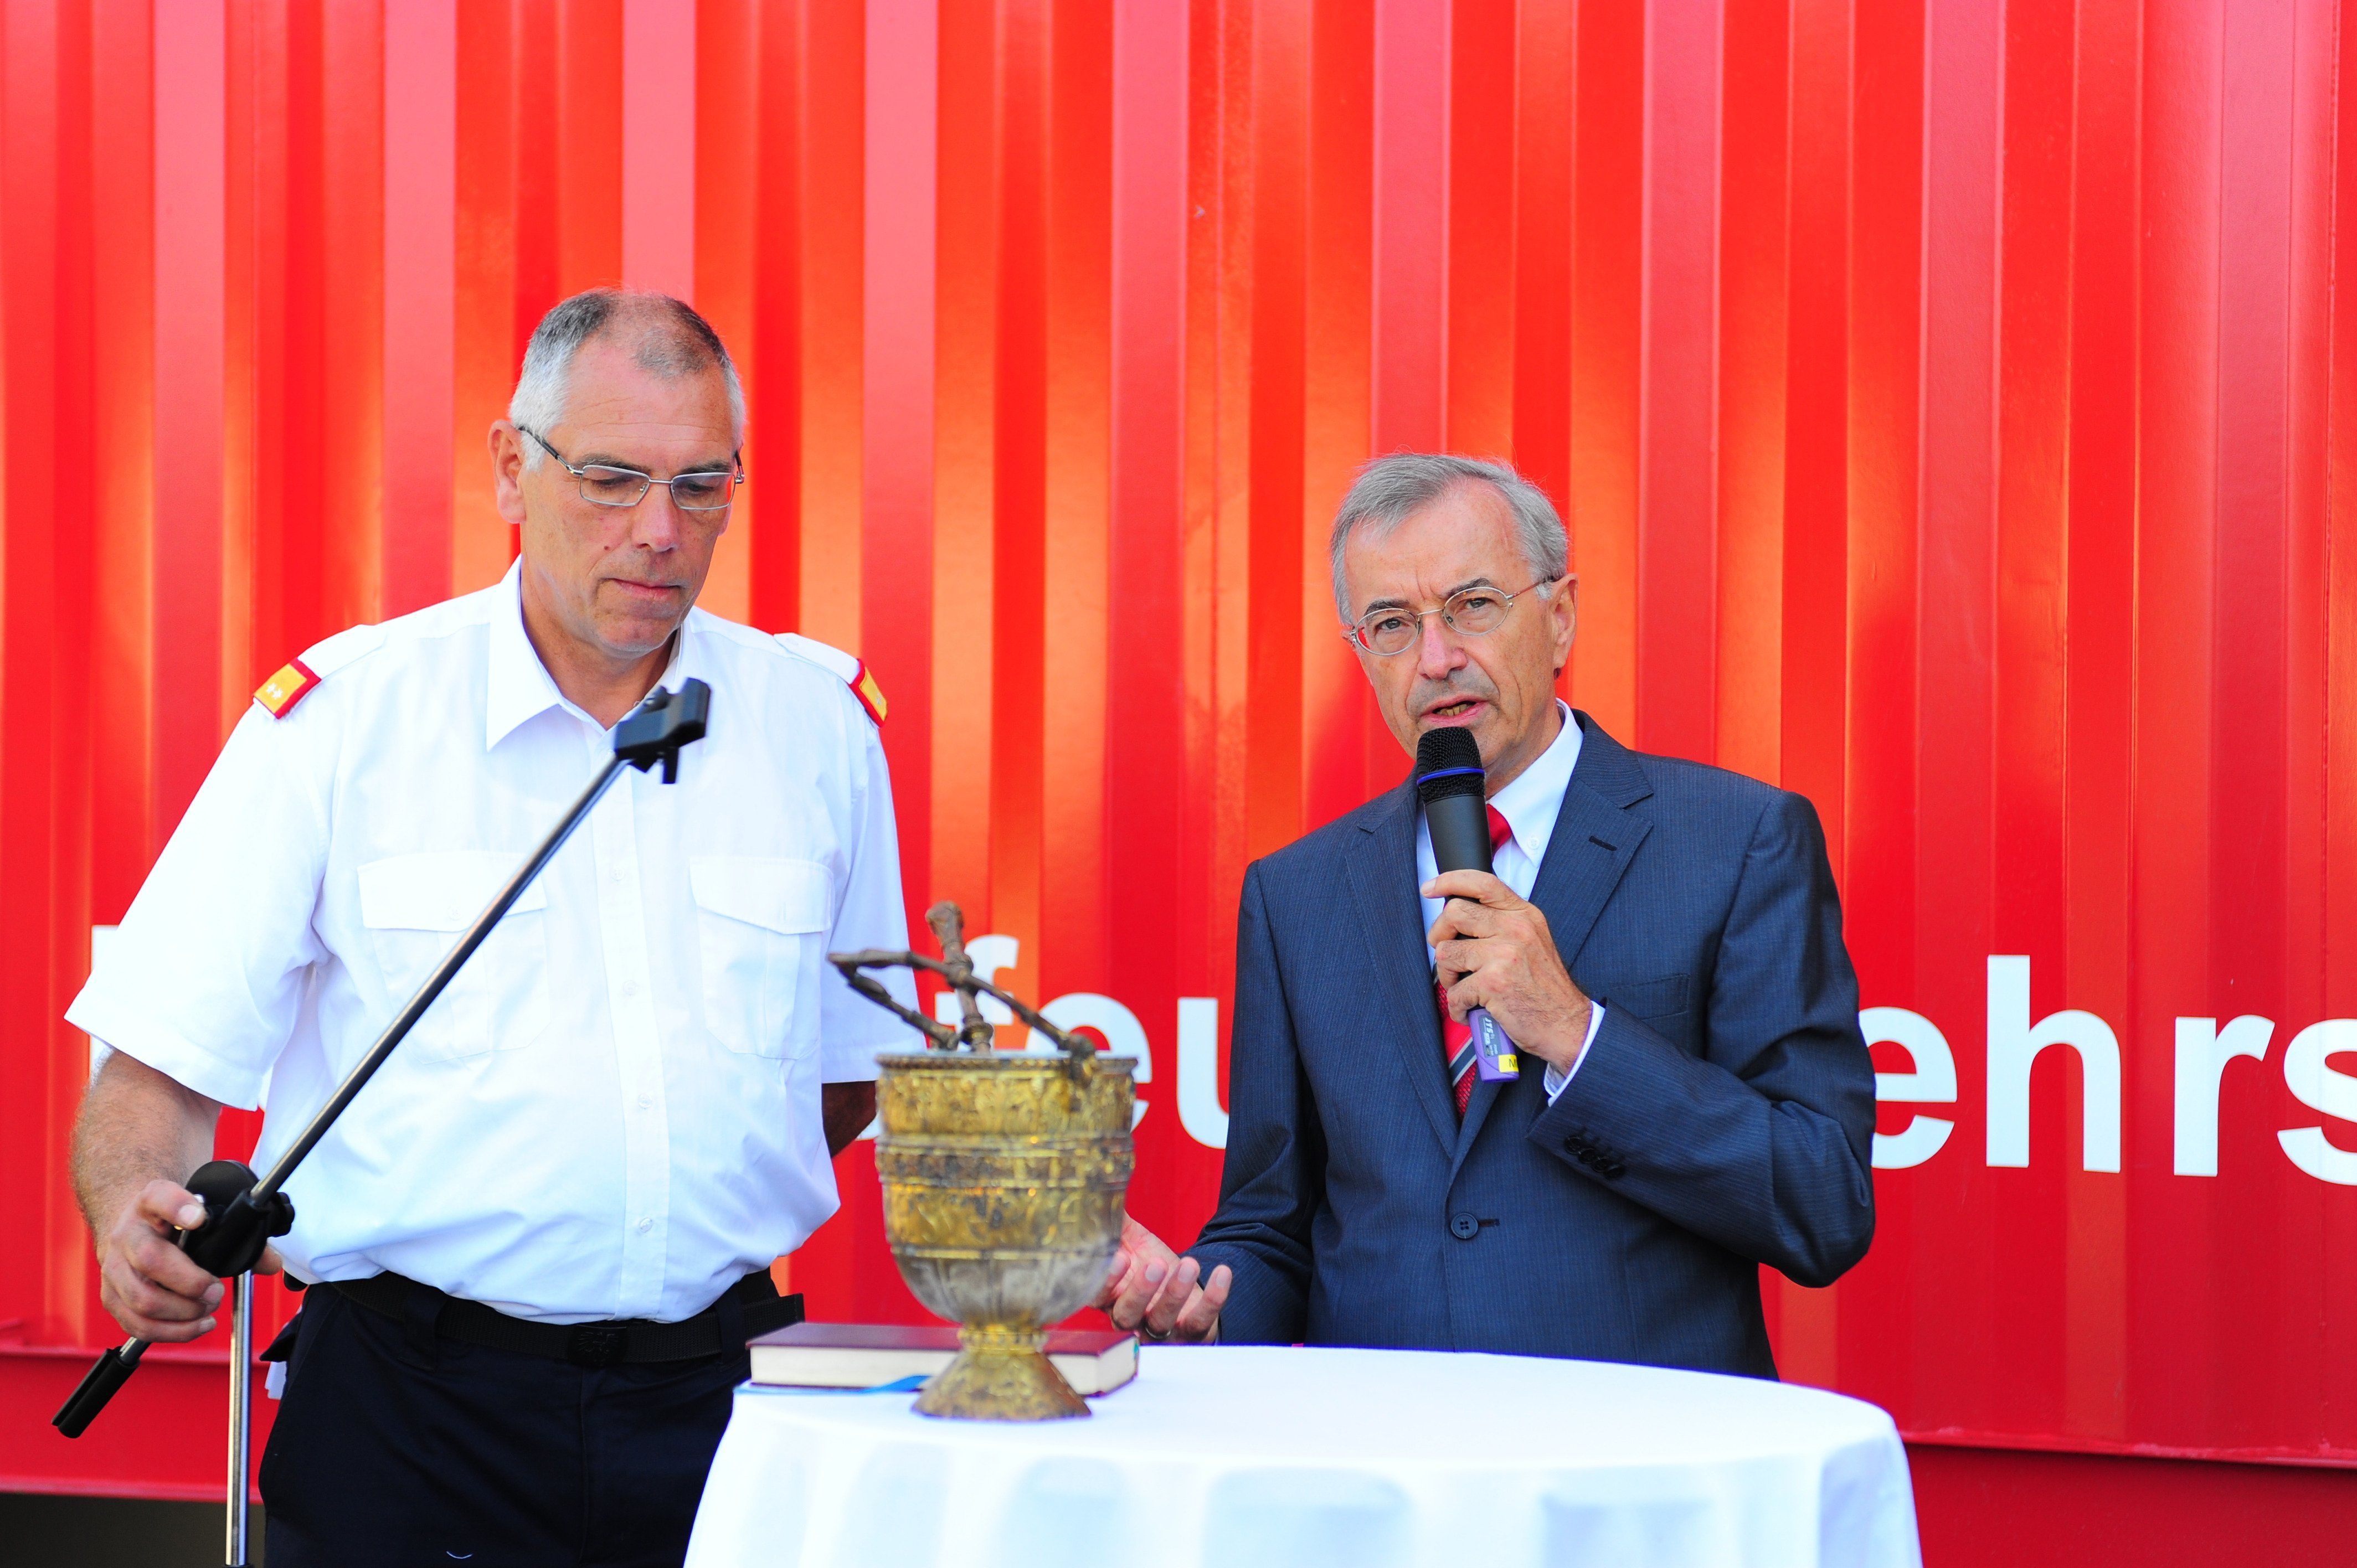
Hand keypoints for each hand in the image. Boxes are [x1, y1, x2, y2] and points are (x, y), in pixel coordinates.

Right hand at [96, 1180, 281, 1341]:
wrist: (131, 1222)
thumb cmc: (171, 1221)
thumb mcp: (200, 1213)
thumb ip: (238, 1234)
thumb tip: (270, 1262)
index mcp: (150, 1203)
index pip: (159, 1197)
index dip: (178, 1207)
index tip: (200, 1218)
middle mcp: (127, 1233)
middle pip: (151, 1260)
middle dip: (190, 1282)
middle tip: (215, 1290)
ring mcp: (113, 1267)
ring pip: (142, 1299)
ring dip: (183, 1312)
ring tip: (207, 1309)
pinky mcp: (111, 1297)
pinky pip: (136, 1324)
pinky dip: (171, 1332)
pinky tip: (197, 1325)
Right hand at [1090, 1214, 1229, 1343]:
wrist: (1182, 1283)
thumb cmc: (1146, 1262)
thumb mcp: (1130, 1240)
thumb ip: (1114, 1222)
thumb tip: (1099, 1193)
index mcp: (1109, 1295)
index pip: (1097, 1296)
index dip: (1105, 1280)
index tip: (1118, 1256)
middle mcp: (1130, 1318)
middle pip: (1127, 1314)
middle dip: (1141, 1291)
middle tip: (1156, 1264)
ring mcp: (1160, 1329)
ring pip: (1162, 1321)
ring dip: (1176, 1293)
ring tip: (1189, 1263)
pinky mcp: (1190, 1332)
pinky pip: (1200, 1321)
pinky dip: (1213, 1298)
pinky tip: (1221, 1272)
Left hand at [1424, 869, 1593, 1073]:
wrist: (1567, 1024)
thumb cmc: (1545, 989)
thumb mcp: (1533, 942)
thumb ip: (1503, 924)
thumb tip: (1459, 918)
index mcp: (1524, 915)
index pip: (1482, 883)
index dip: (1450, 880)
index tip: (1430, 887)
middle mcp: (1515, 928)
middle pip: (1454, 913)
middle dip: (1439, 936)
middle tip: (1448, 955)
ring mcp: (1504, 954)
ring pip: (1445, 952)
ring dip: (1448, 976)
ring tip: (1464, 988)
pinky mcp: (1494, 982)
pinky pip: (1454, 992)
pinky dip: (1457, 1007)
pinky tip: (1471, 1011)